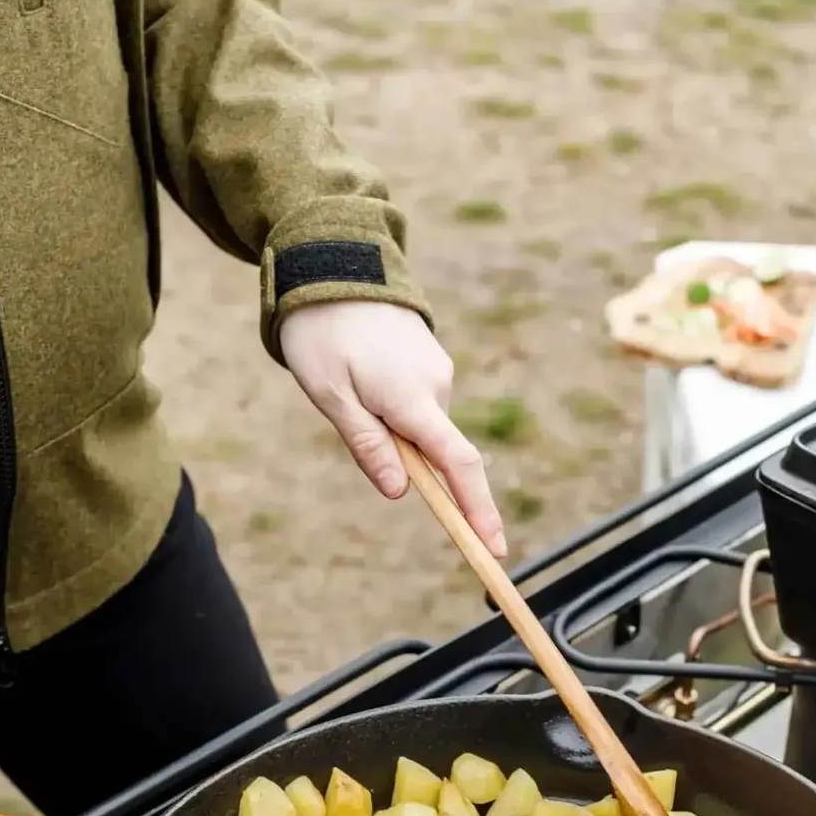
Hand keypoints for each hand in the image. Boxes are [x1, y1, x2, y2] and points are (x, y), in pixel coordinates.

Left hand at [279, 300, 506, 556]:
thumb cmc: (321, 333)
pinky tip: (362, 374)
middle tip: (349, 411)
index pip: (457, 466)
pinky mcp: (431, 362)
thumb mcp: (330, 395)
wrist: (331, 264)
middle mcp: (436, 386)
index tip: (494, 551)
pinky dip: (395, 409)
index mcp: (412, 399)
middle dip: (404, 460)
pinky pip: (418, 405)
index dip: (478, 512)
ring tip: (346, 384)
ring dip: (390, 429)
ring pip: (422, 428)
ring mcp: (437, 372)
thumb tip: (401, 491)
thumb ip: (367, 444)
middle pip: (434, 451)